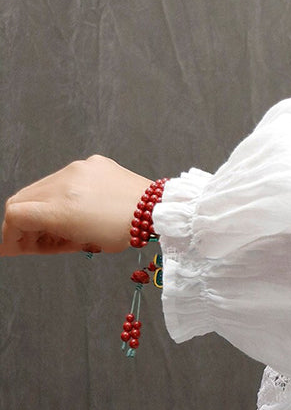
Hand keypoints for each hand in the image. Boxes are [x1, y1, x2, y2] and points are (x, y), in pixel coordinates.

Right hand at [0, 156, 153, 255]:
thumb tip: (27, 242)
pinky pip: (64, 177)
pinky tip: (74, 208)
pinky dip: (61, 194)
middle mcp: (64, 184)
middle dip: (21, 222)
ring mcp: (76, 169)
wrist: (157, 209)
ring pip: (41, 187)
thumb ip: (52, 240)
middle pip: (22, 199)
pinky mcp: (89, 162)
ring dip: (40, 207)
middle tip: (30, 240)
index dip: (9, 234)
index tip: (11, 247)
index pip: (16, 215)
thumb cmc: (125, 231)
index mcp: (62, 209)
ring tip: (56, 226)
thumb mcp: (85, 243)